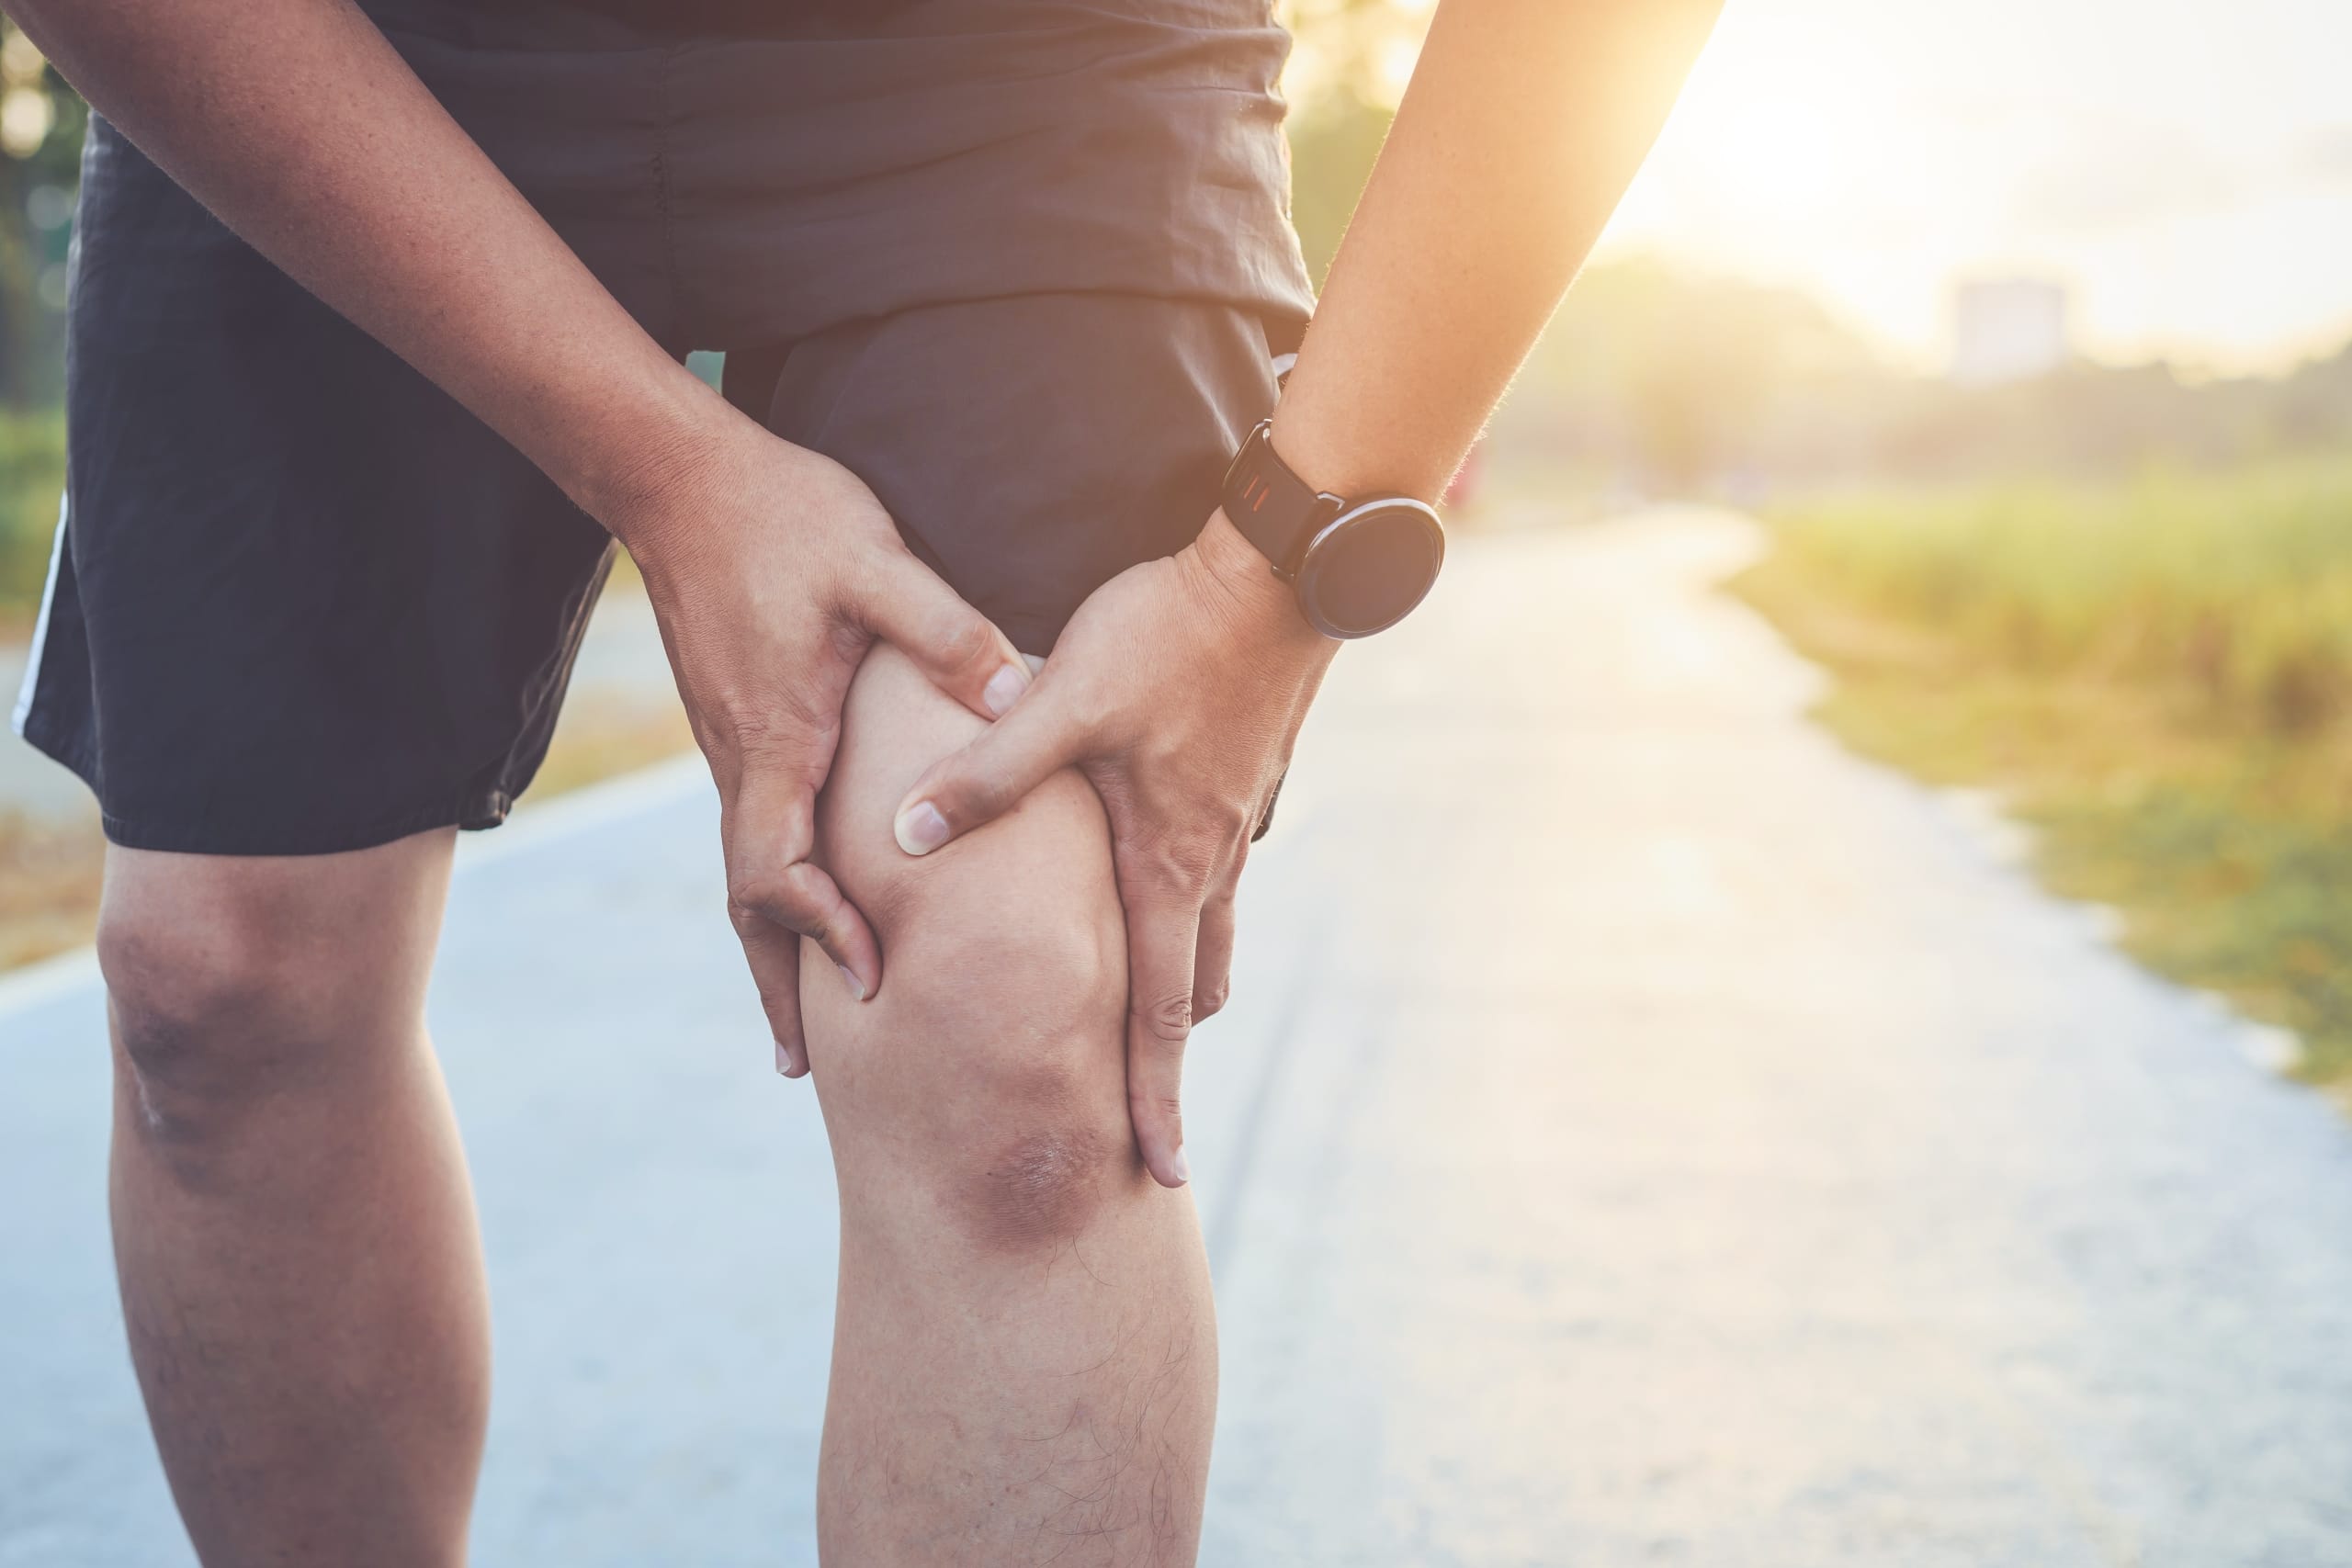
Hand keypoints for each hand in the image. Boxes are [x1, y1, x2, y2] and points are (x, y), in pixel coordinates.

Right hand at [611, 414, 1031, 1077]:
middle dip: (775, 983)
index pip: (776, 869)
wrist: (680, 479)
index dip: (818, 930)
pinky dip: (775, 889)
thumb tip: (1017, 699)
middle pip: (746, 901)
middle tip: (803, 1066)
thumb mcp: (875, 563)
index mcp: (777, 739)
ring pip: (745, 871)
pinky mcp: (738, 725)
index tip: (868, 976)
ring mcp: (732, 747)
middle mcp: (743, 761)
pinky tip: (810, 903)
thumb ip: (945, 631)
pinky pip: (753, 832)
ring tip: (802, 1017)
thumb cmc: (781, 518)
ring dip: (773, 944)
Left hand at [886, 511, 1336, 1185]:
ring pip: (1208, 931)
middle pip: (1193, 990)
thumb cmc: (1170, 635)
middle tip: (1152, 1128)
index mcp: (1169, 865)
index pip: (1161, 1015)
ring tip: (1160, 1026)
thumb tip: (905, 838)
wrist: (1283, 569)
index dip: (1157, 1098)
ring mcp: (1234, 820)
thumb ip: (986, 772)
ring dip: (1185, 985)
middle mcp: (1210, 859)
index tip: (1163, 1173)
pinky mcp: (1240, 777)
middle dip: (1169, 1064)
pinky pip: (1213, 870)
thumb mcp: (1063, 700)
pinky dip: (1189, 911)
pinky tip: (1160, 889)